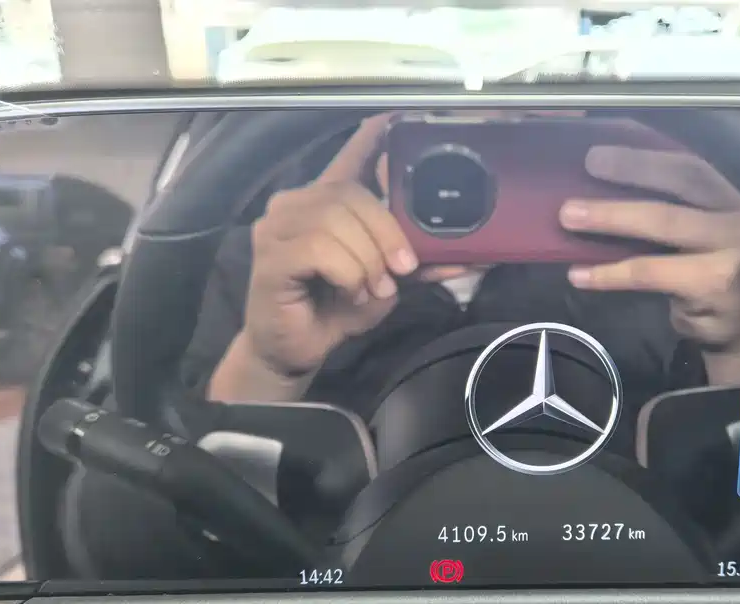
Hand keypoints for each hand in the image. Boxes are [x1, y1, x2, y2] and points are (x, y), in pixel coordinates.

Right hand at [244, 113, 418, 378]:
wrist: (296, 350)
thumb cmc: (336, 311)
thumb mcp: (387, 284)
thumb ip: (418, 264)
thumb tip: (469, 258)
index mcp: (327, 202)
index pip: (349, 158)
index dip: (371, 137)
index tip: (395, 116)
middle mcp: (298, 203)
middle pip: (351, 195)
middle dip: (387, 234)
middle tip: (401, 271)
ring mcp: (278, 226)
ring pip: (336, 221)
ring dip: (366, 260)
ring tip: (370, 290)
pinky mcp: (270, 254)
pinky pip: (319, 248)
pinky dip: (346, 273)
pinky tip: (348, 292)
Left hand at [560, 144, 739, 384]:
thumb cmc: (710, 273)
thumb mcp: (701, 234)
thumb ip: (669, 210)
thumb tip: (600, 189)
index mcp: (729, 199)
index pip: (687, 168)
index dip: (642, 158)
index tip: (597, 154)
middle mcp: (736, 220)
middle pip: (678, 187)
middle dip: (627, 175)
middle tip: (584, 170)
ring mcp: (728, 254)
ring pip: (663, 225)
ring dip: (612, 219)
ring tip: (569, 218)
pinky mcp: (710, 286)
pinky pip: (650, 274)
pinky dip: (610, 273)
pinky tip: (579, 274)